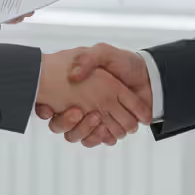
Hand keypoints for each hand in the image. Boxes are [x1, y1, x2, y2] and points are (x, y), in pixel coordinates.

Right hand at [34, 44, 151, 146]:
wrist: (149, 76)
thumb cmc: (125, 63)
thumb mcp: (104, 53)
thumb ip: (89, 58)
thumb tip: (74, 76)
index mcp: (75, 91)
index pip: (49, 105)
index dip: (44, 110)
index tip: (48, 109)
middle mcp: (81, 107)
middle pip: (60, 126)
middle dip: (66, 123)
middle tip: (77, 112)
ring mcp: (96, 120)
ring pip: (78, 136)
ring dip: (84, 130)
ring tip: (96, 119)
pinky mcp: (110, 129)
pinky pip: (98, 141)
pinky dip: (100, 138)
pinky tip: (106, 129)